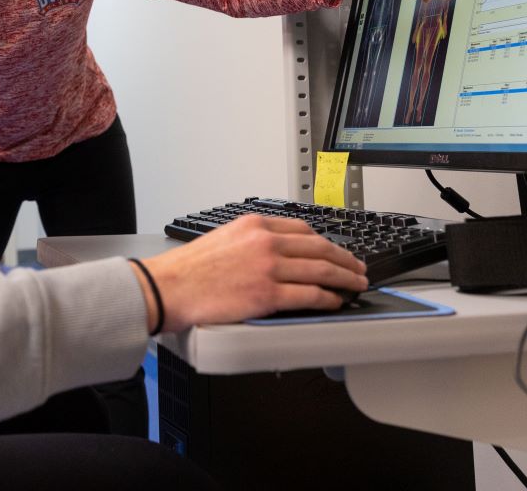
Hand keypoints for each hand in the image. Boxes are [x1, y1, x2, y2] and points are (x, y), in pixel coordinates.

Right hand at [132, 215, 367, 331]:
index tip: (336, 250)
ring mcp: (268, 268)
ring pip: (321, 270)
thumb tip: (275, 252)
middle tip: (358, 268)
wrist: (169, 287)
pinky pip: (310, 295)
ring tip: (355, 285)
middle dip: (345, 259)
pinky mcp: (268, 295)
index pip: (303, 229)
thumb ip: (251, 240)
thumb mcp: (222, 237)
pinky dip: (328, 299)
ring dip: (345, 279)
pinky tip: (335, 302)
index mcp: (254, 225)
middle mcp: (264, 242)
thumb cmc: (189, 269)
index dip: (327, 242)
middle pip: (319, 248)